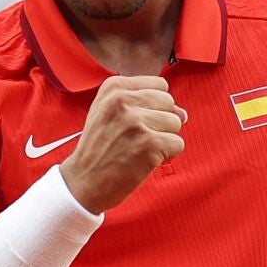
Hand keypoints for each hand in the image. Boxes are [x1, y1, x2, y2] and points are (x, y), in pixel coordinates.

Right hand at [59, 75, 186, 213]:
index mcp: (114, 87)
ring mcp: (136, 121)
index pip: (159, 85)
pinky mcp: (149, 144)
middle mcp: (123, 100)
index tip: (136, 121)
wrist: (83, 181)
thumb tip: (183, 113)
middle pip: (169, 102)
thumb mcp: (110, 113)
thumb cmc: (100, 147)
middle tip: (137, 138)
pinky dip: (168, 155)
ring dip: (164, 139)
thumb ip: (145, 105)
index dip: (154, 106)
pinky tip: (146, 160)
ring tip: (140, 149)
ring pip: (176, 122)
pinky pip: (178, 144)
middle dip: (160, 122)